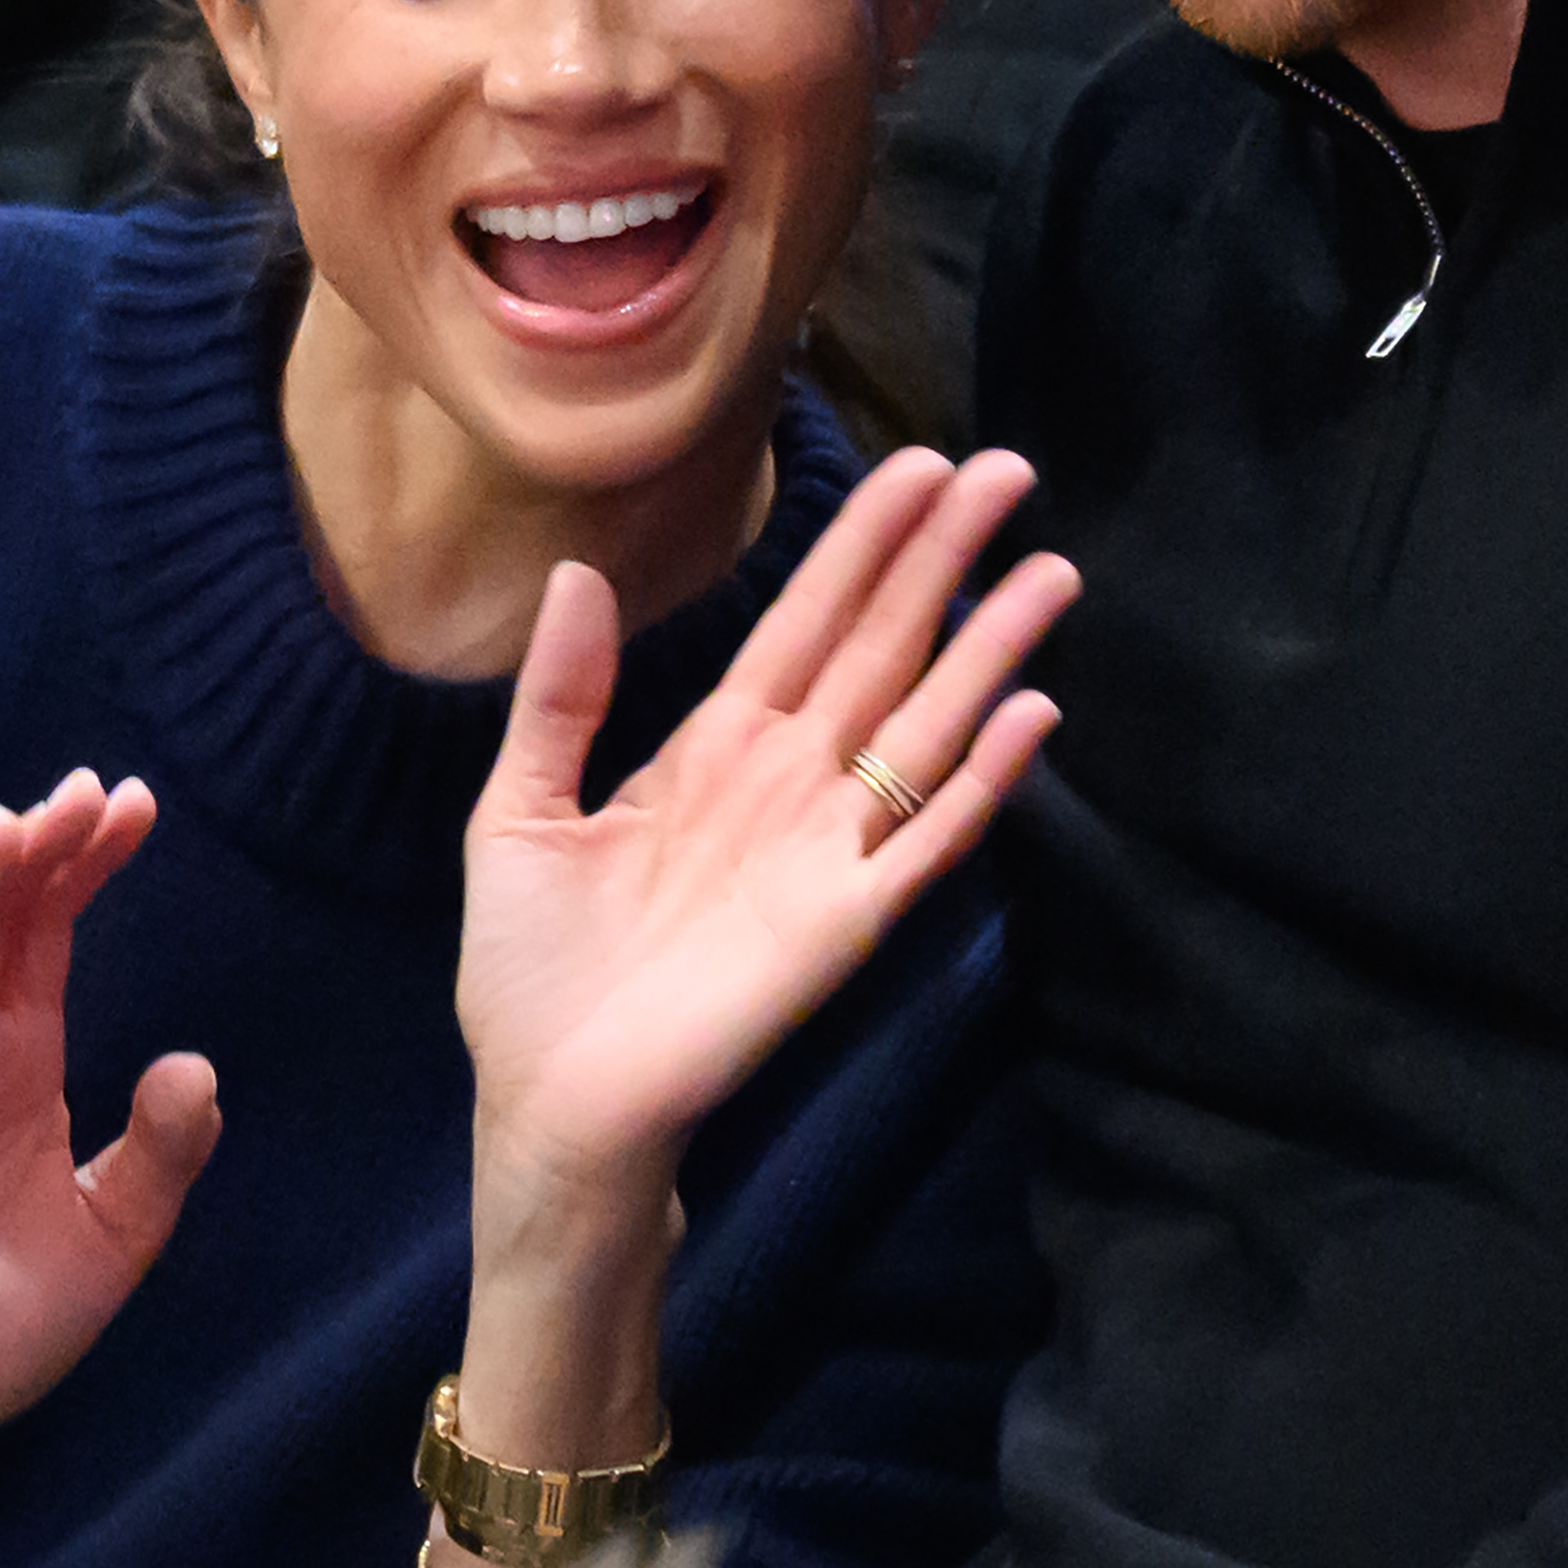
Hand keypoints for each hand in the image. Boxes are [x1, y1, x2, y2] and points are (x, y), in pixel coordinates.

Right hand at [0, 770, 221, 1502]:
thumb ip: (160, 1154)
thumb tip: (195, 1064)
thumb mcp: (114, 1235)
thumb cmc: (1, 1320)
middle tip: (81, 791)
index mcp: (15, 1062)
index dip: (83, 867)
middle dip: (28, 854)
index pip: (45, 935)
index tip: (135, 803)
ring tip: (9, 834)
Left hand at [458, 448, 1074, 1231]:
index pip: (807, 619)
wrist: (549, 1102)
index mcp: (715, 744)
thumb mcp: (516, 810)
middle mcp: (788, 782)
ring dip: (990, 649)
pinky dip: (983, 781)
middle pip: (884, 647)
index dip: (864, 543)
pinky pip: (927, 842)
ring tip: (1051, 570)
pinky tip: (1031, 714)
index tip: (921, 465)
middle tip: (1010, 469)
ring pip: (926, 726)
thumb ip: (560, 696)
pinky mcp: (844, 924)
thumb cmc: (529, 969)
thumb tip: (577, 571)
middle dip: (945, 559)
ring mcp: (826, 850)